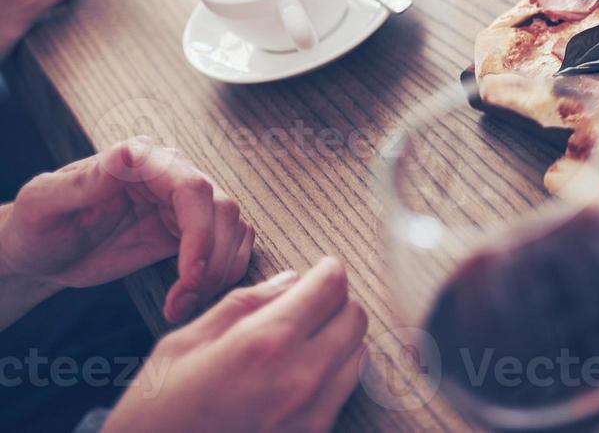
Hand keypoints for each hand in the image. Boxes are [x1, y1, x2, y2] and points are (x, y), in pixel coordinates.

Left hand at [0, 138, 253, 322]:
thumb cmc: (36, 228)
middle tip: (182, 302)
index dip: (200, 232)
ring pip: (233, 227)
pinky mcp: (188, 228)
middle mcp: (170, 174)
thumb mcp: (44, 204)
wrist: (42, 255)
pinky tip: (187, 298)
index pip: (192, 187)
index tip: (188, 275)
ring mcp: (182, 201)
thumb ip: (84, 181)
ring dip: (217, 271)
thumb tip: (129, 152)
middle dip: (210, 261)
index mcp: (140, 160)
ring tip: (180, 305)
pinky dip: (219, 274)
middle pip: (222, 210)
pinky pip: (228, 243)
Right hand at [106, 259, 367, 432]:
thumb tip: (289, 281)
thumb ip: (243, 305)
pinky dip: (333, 373)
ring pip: (357, 353)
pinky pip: (344, 391)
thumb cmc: (156, 413)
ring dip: (339, 338)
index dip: (328, 270)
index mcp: (264, 343)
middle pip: (354, 317)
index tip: (321, 269)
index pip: (330, 286)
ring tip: (303, 340)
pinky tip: (300, 374)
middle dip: (336, 302)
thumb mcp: (183, 345)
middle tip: (310, 303)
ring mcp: (311, 413)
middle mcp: (299, 377)